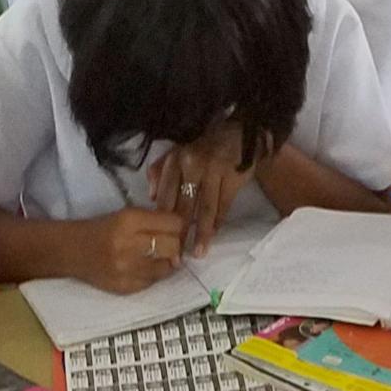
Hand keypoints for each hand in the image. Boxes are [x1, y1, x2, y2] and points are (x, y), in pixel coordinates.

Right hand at [76, 208, 184, 293]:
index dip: (177, 225)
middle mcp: (129, 244)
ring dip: (166, 261)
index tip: (174, 228)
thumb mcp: (126, 215)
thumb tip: (183, 231)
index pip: (173, 223)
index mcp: (129, 220)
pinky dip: (153, 274)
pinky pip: (154, 281)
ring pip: (167, 266)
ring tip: (155, 256)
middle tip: (167, 243)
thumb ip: (154, 220)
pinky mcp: (126, 287)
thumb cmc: (101, 229)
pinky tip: (142, 267)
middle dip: (174, 244)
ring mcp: (128, 269)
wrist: (71, 251)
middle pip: (173, 245)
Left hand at [150, 121, 254, 257]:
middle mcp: (193, 164)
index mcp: (176, 160)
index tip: (161, 241)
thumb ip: (159, 172)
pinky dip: (219, 221)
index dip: (163, 222)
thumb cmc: (202, 148)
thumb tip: (152, 197)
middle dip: (181, 233)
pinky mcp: (233, 176)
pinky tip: (214, 234)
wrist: (238, 135)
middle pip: (185, 206)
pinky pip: (224, 205)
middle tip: (179, 256)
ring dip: (203, 233)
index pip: (167, 196)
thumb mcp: (177, 153)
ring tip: (199, 252)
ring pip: (206, 209)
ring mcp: (215, 170)